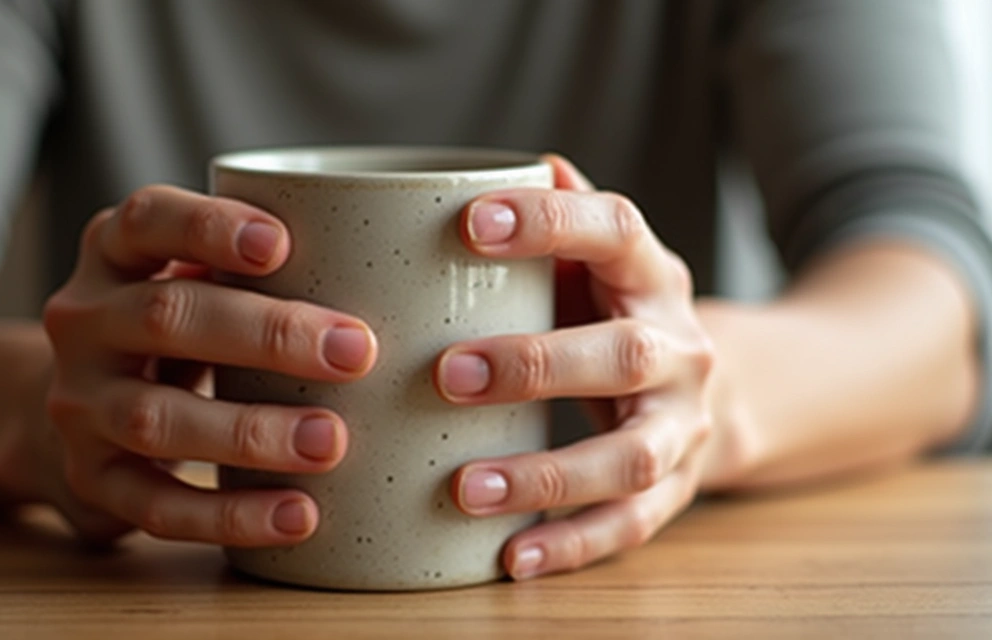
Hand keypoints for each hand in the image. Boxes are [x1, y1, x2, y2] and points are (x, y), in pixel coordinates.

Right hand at [38, 185, 376, 544]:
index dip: (208, 227)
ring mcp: (80, 405)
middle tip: (357, 352)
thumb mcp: (194, 279)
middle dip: (267, 334)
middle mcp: (85, 322)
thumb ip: (258, 270)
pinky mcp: (92, 480)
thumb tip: (400, 278)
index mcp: (113, 254)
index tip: (282, 243)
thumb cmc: (174, 330)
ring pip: (157, 419)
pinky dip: (231, 515)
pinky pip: (157, 506)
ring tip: (332, 442)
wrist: (67, 412)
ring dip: (251, 431)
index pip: (146, 219)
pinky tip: (298, 516)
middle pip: (166, 317)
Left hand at [435, 156, 715, 579]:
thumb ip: (564, 219)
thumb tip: (531, 163)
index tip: (471, 222)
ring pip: (628, 458)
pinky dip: (572, 546)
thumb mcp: (600, 258)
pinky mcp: (673, 490)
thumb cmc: (617, 309)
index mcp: (653, 274)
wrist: (714, 385)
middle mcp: (678, 349)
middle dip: (537, 366)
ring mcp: (681, 426)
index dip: (550, 224)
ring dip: (548, 476)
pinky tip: (511, 559)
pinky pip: (629, 525)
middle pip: (623, 355)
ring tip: (467, 488)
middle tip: (449, 375)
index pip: (616, 230)